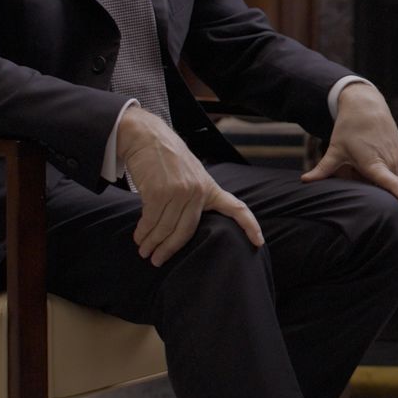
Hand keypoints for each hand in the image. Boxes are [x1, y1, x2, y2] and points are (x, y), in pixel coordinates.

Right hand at [117, 105, 262, 266]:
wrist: (148, 136)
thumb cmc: (167, 159)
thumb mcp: (191, 175)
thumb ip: (195, 197)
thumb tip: (186, 224)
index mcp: (210, 188)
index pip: (236, 208)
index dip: (250, 226)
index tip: (259, 242)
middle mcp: (198, 191)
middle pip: (187, 231)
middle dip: (169, 249)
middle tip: (157, 260)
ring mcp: (179, 192)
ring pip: (166, 228)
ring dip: (152, 243)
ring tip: (144, 251)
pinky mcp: (159, 193)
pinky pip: (151, 221)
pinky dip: (143, 232)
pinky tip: (139, 238)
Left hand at [303, 83, 397, 217]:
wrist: (366, 105)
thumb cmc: (350, 127)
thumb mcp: (335, 149)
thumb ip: (323, 169)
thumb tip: (305, 180)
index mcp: (375, 164)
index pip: (395, 186)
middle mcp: (390, 162)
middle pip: (384, 188)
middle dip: (370, 187)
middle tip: (353, 169)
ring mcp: (397, 156)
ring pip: (389, 179)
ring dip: (376, 178)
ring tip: (361, 159)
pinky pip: (393, 170)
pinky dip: (381, 170)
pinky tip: (369, 155)